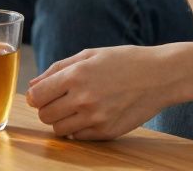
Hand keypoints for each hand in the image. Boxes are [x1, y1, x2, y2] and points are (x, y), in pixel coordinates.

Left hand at [26, 45, 177, 139]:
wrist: (160, 75)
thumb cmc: (124, 60)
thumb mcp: (89, 55)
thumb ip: (57, 69)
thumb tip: (32, 86)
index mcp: (76, 75)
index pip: (36, 96)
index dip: (35, 96)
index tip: (42, 94)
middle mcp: (84, 98)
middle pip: (45, 115)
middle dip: (47, 108)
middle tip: (61, 99)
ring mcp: (96, 118)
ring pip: (59, 130)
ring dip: (62, 120)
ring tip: (77, 107)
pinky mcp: (106, 132)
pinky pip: (78, 137)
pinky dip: (79, 128)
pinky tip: (91, 114)